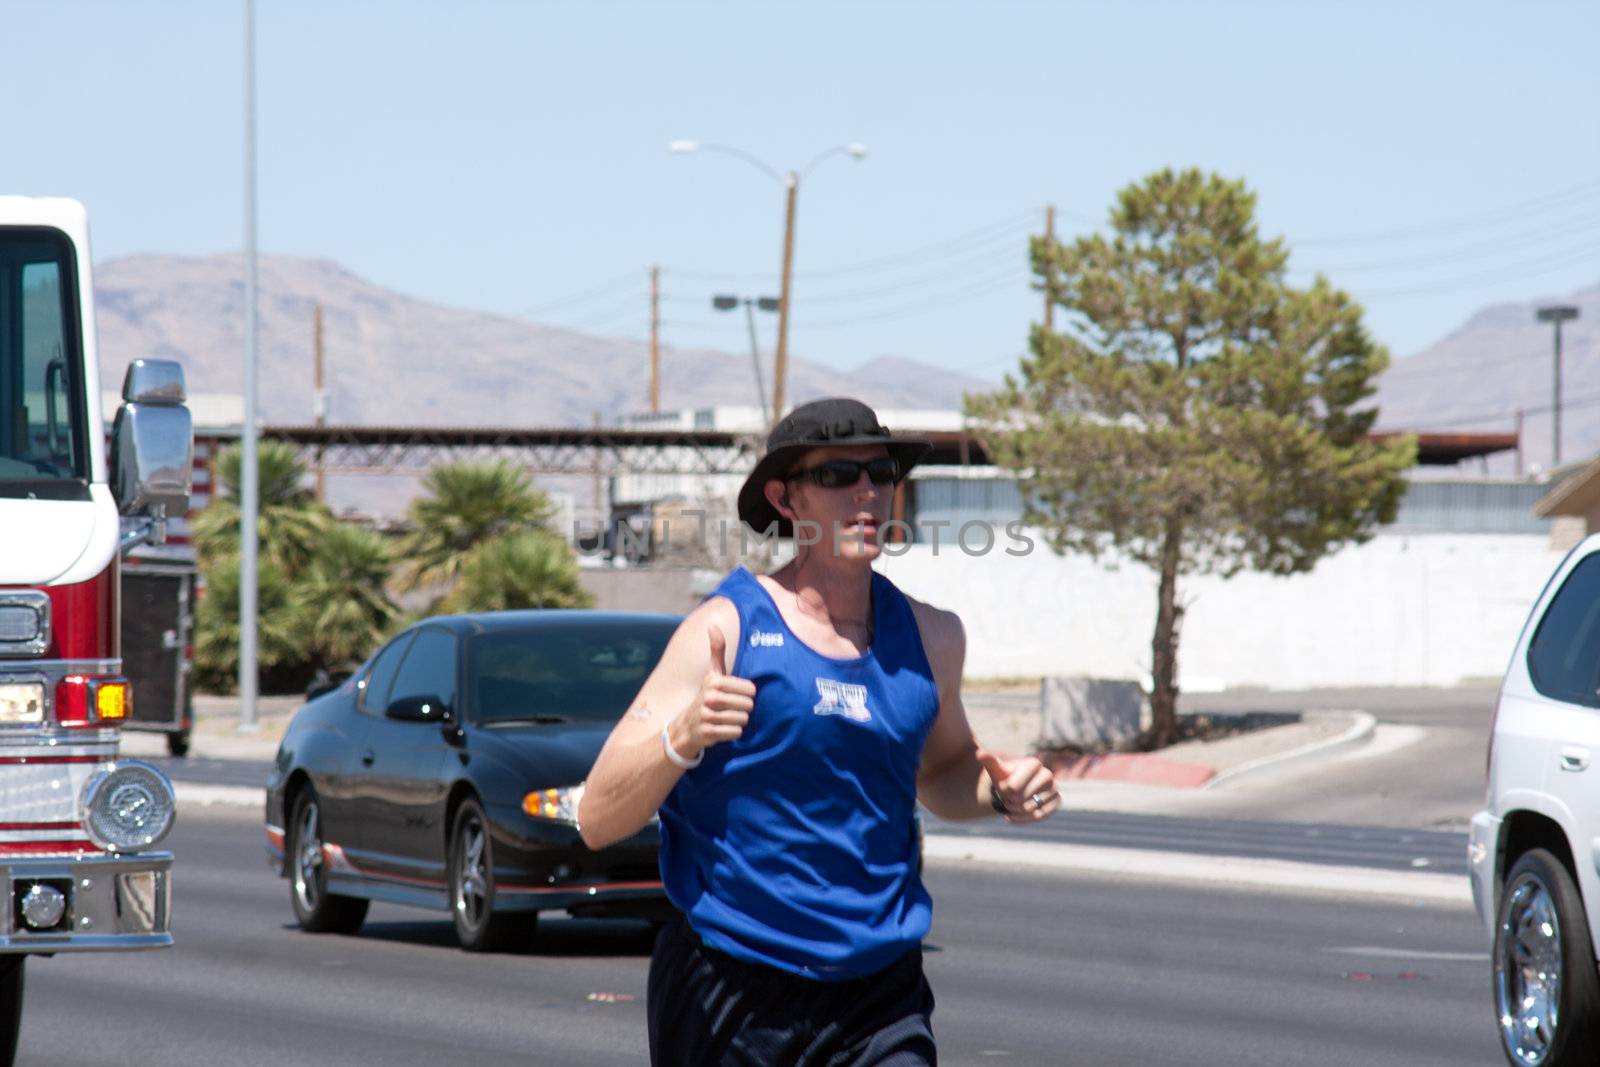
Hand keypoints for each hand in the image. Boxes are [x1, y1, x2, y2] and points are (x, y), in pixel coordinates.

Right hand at [668, 625, 756, 758]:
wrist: (686, 726)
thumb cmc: (706, 696)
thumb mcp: (712, 673)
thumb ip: (717, 650)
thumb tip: (712, 625)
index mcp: (715, 681)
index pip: (751, 690)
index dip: (746, 695)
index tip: (734, 695)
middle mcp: (710, 697)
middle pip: (749, 705)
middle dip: (743, 709)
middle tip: (730, 709)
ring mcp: (708, 715)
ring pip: (743, 720)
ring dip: (738, 721)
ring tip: (726, 719)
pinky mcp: (708, 733)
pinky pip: (736, 733)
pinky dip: (733, 733)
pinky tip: (722, 729)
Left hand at [978, 747, 1059, 822]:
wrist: (1013, 790)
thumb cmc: (1005, 777)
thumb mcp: (996, 770)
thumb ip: (989, 760)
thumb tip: (979, 753)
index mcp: (1034, 763)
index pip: (1022, 778)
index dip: (1012, 785)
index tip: (1005, 788)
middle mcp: (1047, 774)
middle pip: (1027, 793)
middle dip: (1013, 799)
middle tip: (1006, 799)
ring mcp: (1054, 789)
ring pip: (1033, 806)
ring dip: (1016, 810)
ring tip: (1009, 806)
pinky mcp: (1056, 802)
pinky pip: (1041, 815)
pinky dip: (1024, 819)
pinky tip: (1009, 817)